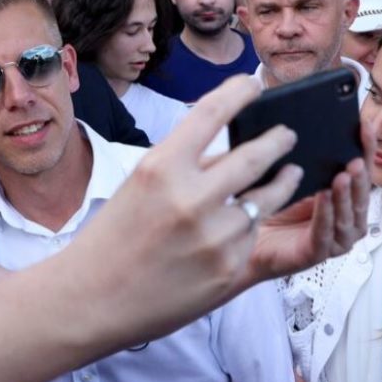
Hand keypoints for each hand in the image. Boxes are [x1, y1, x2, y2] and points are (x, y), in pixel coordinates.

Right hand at [66, 76, 304, 340]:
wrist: (91, 298)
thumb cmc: (111, 238)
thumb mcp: (139, 185)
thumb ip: (183, 165)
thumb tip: (231, 147)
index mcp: (160, 167)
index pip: (211, 112)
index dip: (239, 91)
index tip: (255, 83)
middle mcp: (189, 197)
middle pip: (256, 154)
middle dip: (279, 140)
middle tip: (288, 135)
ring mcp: (212, 236)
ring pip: (263, 199)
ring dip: (279, 185)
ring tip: (289, 176)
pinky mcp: (227, 269)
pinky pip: (253, 237)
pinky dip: (251, 228)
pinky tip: (242, 228)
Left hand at [248, 121, 374, 281]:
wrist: (247, 242)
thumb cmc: (272, 211)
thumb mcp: (293, 181)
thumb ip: (307, 162)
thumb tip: (310, 128)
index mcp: (344, 201)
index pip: (360, 173)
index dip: (365, 150)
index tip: (364, 127)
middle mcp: (345, 220)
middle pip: (360, 196)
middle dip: (359, 176)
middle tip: (356, 159)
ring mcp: (333, 239)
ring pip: (347, 216)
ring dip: (345, 195)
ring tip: (342, 177)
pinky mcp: (315, 253)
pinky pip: (325, 233)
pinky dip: (325, 215)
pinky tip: (323, 197)